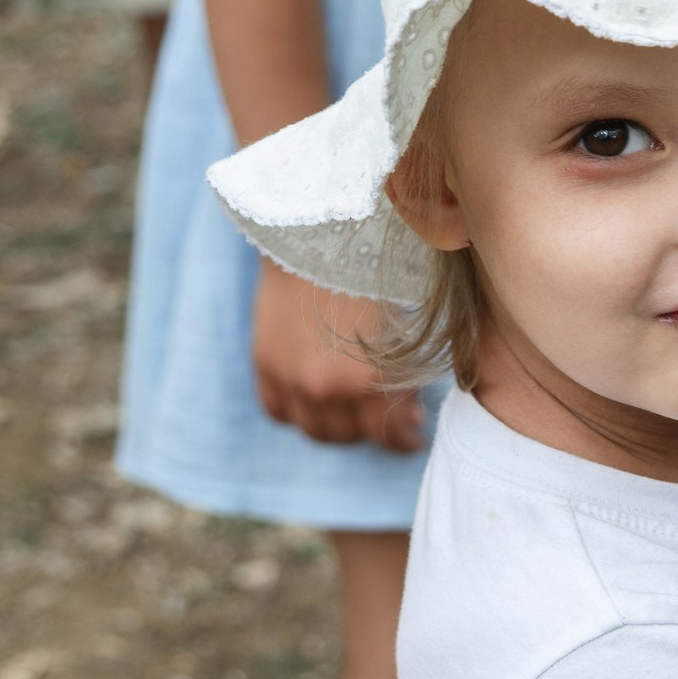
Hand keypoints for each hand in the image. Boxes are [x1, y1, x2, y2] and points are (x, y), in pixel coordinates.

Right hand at [251, 262, 422, 451]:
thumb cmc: (371, 276)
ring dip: (337, 428)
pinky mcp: (263, 364)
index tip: (414, 436)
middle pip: (350, 437)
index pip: (387, 435)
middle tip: (389, 417)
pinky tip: (315, 399)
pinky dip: (296, 411)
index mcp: (365, 378)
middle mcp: (323, 387)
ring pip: (313, 431)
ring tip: (354, 411)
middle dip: (373, 431)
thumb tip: (410, 416)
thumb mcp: (401, 329)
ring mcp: (288, 379)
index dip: (404, 440)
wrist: (316, 238)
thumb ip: (404, 378)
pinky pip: (277, 411)